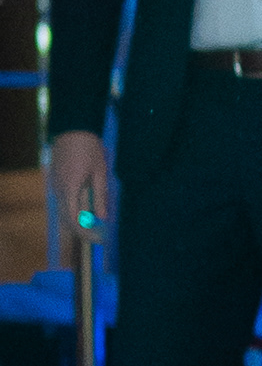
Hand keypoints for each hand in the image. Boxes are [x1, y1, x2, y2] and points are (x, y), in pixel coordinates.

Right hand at [49, 130, 110, 253]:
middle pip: (68, 219)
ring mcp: (56, 185)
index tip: (102, 238)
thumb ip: (100, 196)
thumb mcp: (99, 172)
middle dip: (84, 231)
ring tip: (98, 227)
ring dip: (79, 222)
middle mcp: (59, 190)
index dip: (87, 233)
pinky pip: (64, 202)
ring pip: (65, 211)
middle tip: (101, 237)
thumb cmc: (89, 148)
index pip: (75, 220)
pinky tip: (88, 213)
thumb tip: (103, 218)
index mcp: (70, 189)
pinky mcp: (57, 181)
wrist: (72, 127)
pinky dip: (75, 211)